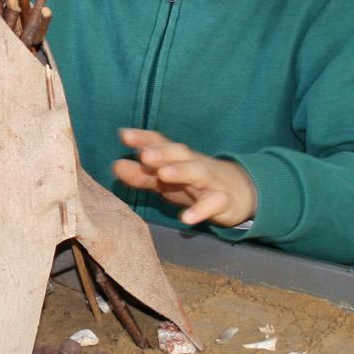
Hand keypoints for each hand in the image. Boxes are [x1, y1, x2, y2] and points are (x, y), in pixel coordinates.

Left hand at [112, 128, 257, 227]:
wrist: (238, 193)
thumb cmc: (192, 184)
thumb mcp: (165, 181)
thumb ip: (141, 175)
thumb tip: (116, 165)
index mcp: (178, 157)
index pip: (161, 143)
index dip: (144, 138)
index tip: (125, 135)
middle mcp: (194, 163)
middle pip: (180, 153)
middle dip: (163, 153)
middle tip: (145, 156)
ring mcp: (210, 181)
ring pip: (198, 172)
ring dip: (181, 171)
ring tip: (163, 175)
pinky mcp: (223, 201)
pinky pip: (214, 203)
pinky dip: (202, 210)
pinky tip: (186, 218)